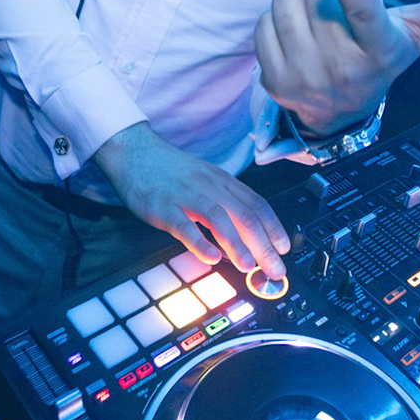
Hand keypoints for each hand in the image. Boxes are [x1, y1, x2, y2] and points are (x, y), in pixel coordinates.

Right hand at [93, 122, 290, 281]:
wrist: (135, 151)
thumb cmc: (171, 170)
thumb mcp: (205, 180)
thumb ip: (224, 204)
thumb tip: (245, 235)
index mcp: (222, 181)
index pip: (257, 204)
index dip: (274, 227)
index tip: (284, 248)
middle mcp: (209, 186)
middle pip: (244, 215)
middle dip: (264, 245)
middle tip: (275, 268)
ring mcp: (186, 196)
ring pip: (218, 218)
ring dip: (237, 244)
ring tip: (249, 267)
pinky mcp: (163, 207)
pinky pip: (184, 225)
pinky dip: (199, 242)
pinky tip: (210, 257)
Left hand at [255, 0, 419, 133]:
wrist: (342, 113)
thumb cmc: (378, 56)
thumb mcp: (412, 36)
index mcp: (379, 49)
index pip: (362, 7)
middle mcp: (343, 68)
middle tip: (333, 11)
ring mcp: (307, 78)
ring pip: (284, 2)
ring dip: (295, 2)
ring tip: (314, 23)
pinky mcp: (277, 84)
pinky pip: (263, 25)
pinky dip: (275, 24)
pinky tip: (295, 41)